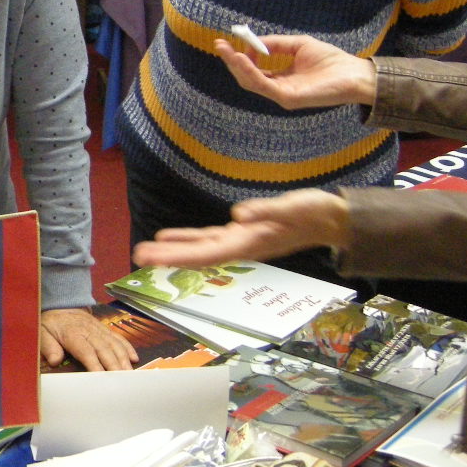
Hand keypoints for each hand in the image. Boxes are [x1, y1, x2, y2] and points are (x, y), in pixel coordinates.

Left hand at [40, 307, 138, 370]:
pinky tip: (134, 358)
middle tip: (122, 380)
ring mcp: (99, 329)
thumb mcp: (42, 332)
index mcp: (73, 334)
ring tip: (129, 373)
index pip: (86, 351)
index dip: (95, 365)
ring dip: (123, 359)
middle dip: (114, 365)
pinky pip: (118, 338)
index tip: (102, 378)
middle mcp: (89, 331)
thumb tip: (54, 361)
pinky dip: (127, 347)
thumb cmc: (51, 323)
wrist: (61, 304)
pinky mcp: (105, 329)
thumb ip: (48, 346)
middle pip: (104, 349)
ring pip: (114, 344)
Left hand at [133, 188, 351, 268]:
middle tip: (136, 256)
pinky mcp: (241, 232)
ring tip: (144, 251)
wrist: (331, 219)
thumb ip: (266, 211)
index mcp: (248, 243)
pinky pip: (207, 238)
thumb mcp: (292, 208)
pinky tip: (169, 237)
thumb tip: (237, 215)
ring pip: (199, 247)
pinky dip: (188, 238)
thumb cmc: (313, 213)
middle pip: (196, 254)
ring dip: (171, 250)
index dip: (177, 256)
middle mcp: (240, 246)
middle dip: (167, 257)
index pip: (205, 253)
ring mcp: (240, 241)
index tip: (152, 258)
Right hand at [211, 34, 376, 110]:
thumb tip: (252, 44)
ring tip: (226, 50)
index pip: (254, 70)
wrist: (354, 73)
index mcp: (282, 78)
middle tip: (219, 45)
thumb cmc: (332, 60)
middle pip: (247, 77)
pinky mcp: (287, 98)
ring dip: (236, 66)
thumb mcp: (298, 44)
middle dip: (231, 61)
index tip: (229, 41)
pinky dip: (250, 71)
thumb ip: (276, 44)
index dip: (240, 57)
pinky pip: (262, 84)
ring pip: (251, 82)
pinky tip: (242, 58)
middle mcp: (279, 89)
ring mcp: (282, 95)